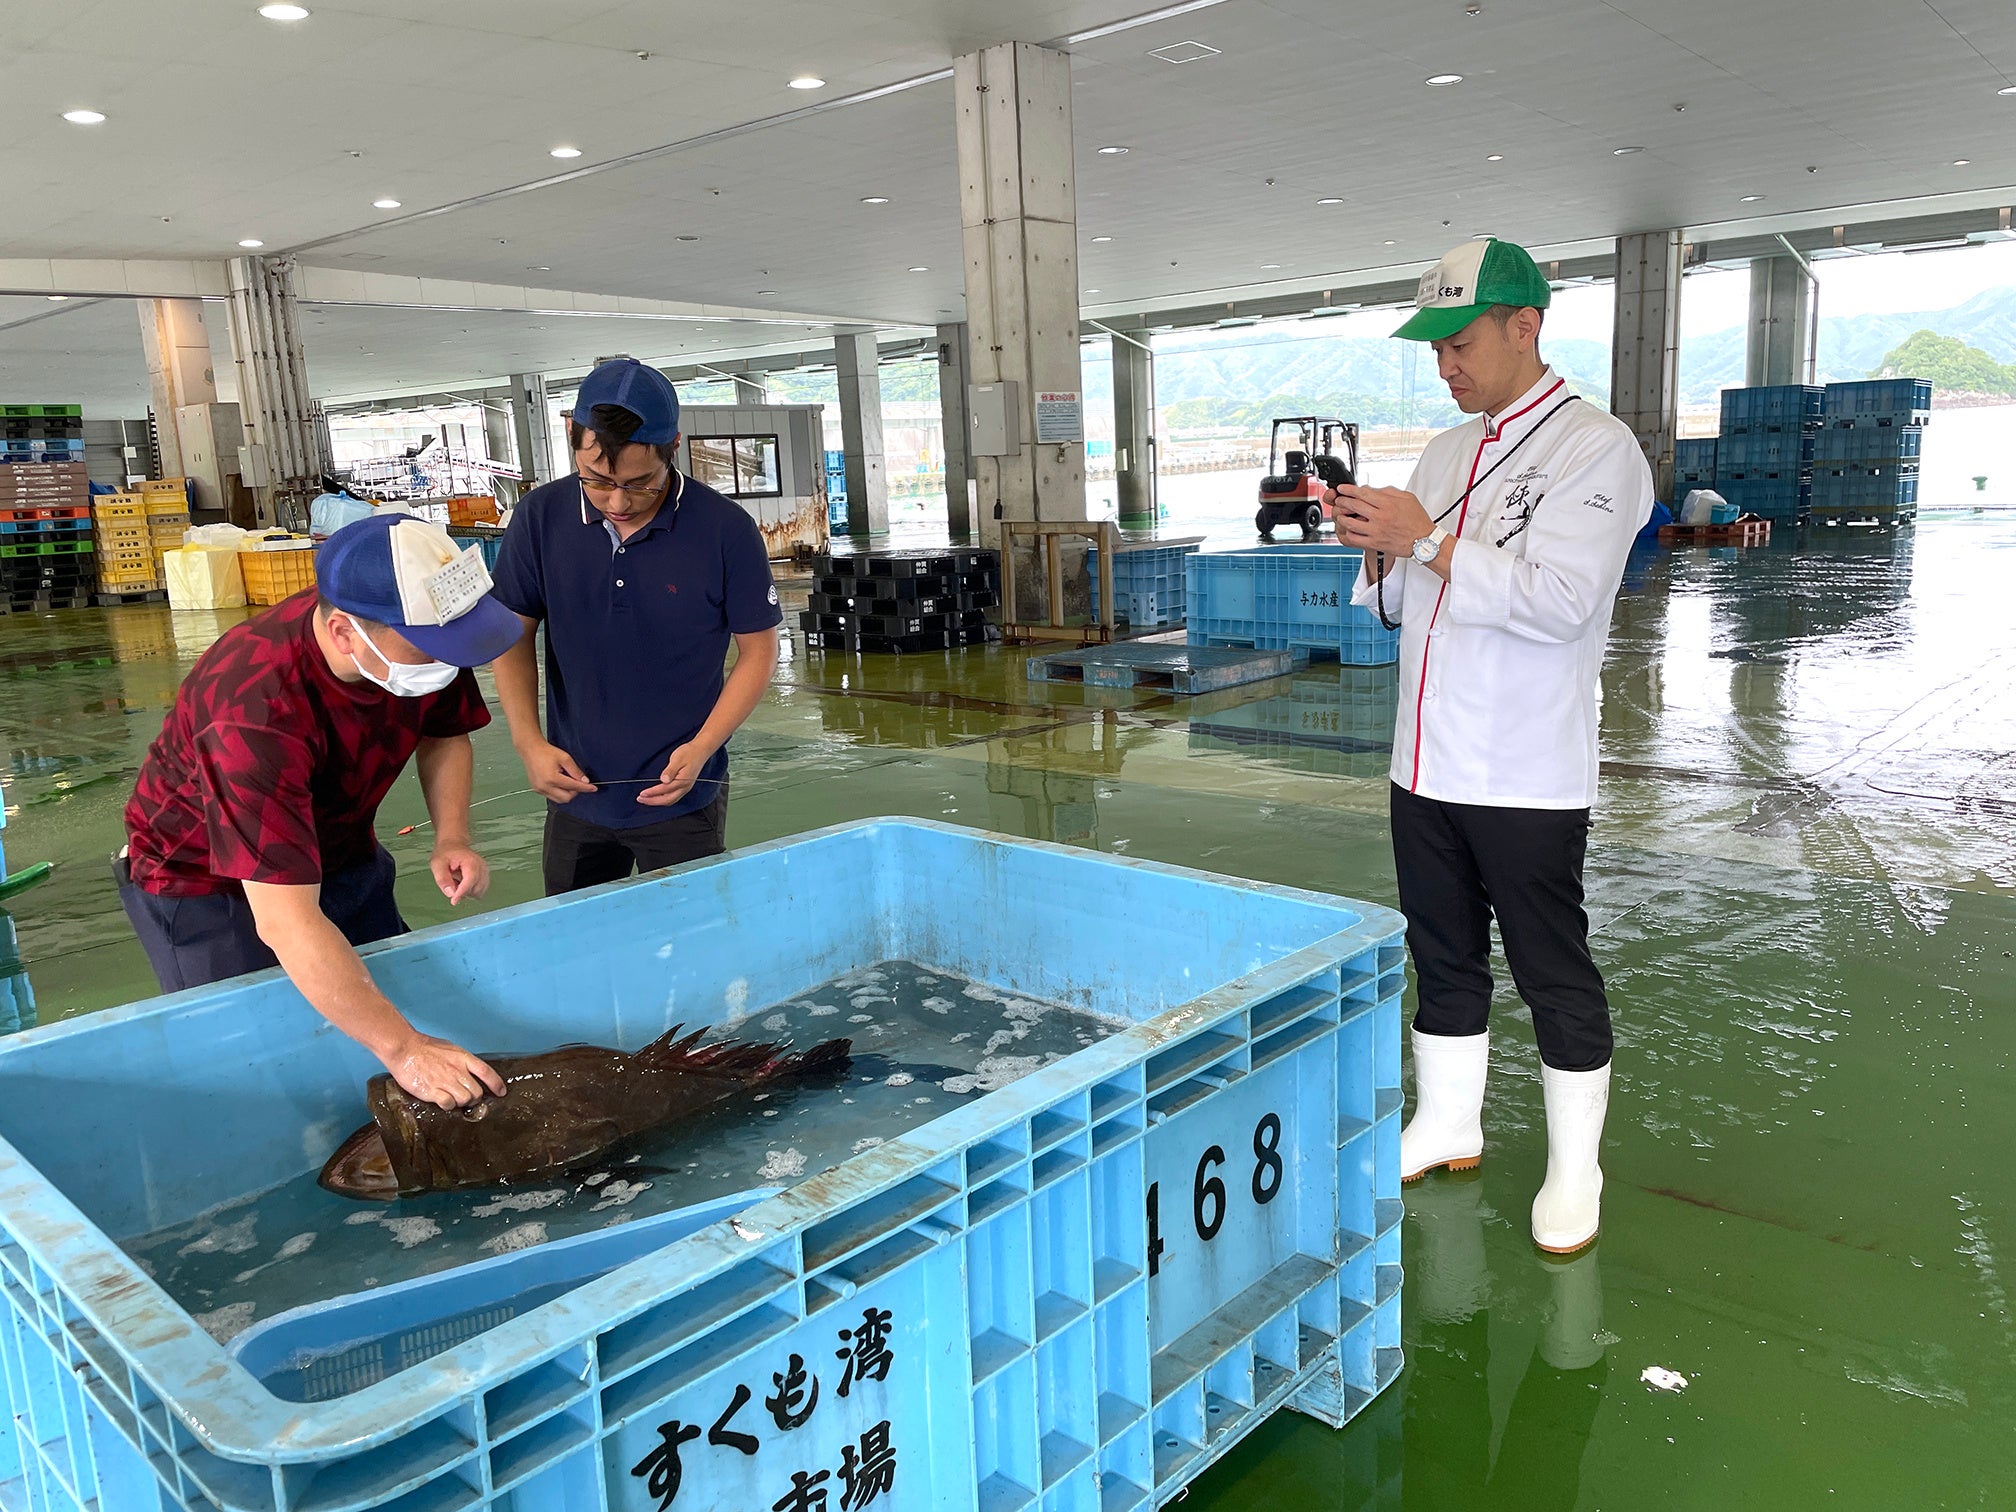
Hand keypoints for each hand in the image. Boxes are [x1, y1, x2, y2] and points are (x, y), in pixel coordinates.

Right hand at [386, 1032, 505, 1110]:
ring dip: (461, 1103)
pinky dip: (448, 1105)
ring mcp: (445, 1081)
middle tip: (468, 1098)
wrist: (404, 1048)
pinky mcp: (432, 1091)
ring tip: (454, 1099)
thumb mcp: (450, 1049)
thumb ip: (462, 1061)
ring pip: (465, 1100)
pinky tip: (443, 1101)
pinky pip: (448, 1104)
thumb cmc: (425, 1047)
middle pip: (477, 1092)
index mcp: (463, 1058)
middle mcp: (457, 1070)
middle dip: (475, 1098)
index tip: (501, 1092)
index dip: (497, 1084)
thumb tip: (471, 1070)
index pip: (487, 1072)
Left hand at [429, 842, 489, 904]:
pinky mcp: (485, 876)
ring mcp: (485, 872)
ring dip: (467, 892)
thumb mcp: (437, 864)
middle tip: (451, 882)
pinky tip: (462, 884)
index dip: (462, 893)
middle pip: (476, 889)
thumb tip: (451, 893)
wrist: (453, 844)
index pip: (470, 880)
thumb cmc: (445, 853)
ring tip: (456, 881)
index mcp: (471, 862)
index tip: (453, 901)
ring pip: (479, 892)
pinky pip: (480, 891)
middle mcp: (482, 867)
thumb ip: (442, 879)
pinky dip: (470, 891)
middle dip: (463, 892)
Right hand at [520, 739, 597, 802]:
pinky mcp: (537, 790)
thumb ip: (576, 771)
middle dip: (575, 792)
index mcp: (552, 778)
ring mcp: (540, 789)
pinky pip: (551, 796)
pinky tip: (559, 782)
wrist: (531, 749)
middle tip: (578, 782)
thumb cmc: (545, 752)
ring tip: (567, 781)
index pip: (574, 787)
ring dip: (567, 793)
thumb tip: (584, 781)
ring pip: (559, 800)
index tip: (593, 788)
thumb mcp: (565, 758)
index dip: (585, 788)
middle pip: (567, 798)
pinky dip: (559, 792)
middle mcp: (545, 786)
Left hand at [638, 740, 712, 806]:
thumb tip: (664, 780)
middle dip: (652, 801)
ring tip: (646, 800)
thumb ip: (670, 770)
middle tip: (640, 799)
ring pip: (670, 800)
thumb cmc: (690, 752)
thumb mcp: (678, 758)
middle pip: (667, 800)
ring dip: (657, 802)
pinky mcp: (684, 786)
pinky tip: (657, 797)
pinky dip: (663, 799)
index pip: (664, 790)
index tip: (642, 794)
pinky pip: (673, 797)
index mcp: (682, 781)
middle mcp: (684, 787)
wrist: (701, 750)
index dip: (652, 793)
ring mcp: (685, 788)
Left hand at [1328, 485, 1436, 556]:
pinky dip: (1348, 532)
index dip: (1348, 490)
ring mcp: (1376, 531)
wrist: (1424, 541)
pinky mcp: (1375, 543)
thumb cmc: (1417, 520)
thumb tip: (1372, 489)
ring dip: (1342, 517)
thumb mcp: (1407, 498)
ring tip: (1341, 514)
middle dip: (1343, 501)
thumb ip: (1389, 491)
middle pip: (1354, 505)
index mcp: (1388, 503)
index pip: (1363, 493)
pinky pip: (1355, 538)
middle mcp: (1381, 517)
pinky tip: (1349, 529)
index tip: (1342, 489)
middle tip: (1339, 500)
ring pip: (1351, 522)